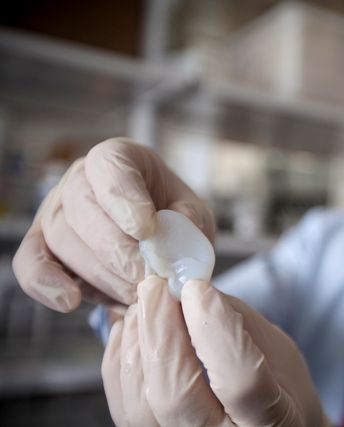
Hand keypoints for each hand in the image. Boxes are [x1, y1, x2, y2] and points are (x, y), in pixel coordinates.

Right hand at [12, 137, 214, 311]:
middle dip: (116, 247)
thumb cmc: (176, 221)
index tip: (146, 228)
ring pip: (62, 237)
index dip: (124, 196)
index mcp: (121, 158)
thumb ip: (189, 220)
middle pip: (82, 205)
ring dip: (100, 272)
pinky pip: (30, 262)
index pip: (111, 164)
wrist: (158, 248)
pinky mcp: (41, 245)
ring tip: (136, 292)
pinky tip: (71, 300)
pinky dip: (46, 283)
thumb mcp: (194, 215)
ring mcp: (56, 211)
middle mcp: (81, 179)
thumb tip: (177, 233)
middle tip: (146, 275)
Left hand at [102, 277, 330, 426]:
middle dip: (161, 332)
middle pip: (176, 396)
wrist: (267, 425)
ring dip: (137, 343)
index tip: (197, 288)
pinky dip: (121, 361)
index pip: (240, 380)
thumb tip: (191, 290)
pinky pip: (125, 408)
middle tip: (156, 287)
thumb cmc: (279, 388)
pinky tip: (132, 329)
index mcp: (272, 421)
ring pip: (141, 406)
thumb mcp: (279, 352)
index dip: (214, 329)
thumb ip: (238, 323)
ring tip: (145, 304)